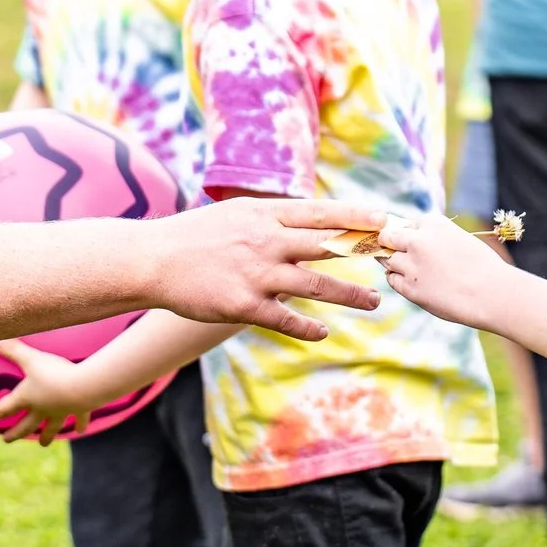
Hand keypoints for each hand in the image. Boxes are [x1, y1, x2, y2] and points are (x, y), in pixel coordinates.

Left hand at [0, 339, 100, 443]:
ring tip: (43, 444)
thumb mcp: (30, 358)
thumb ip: (11, 349)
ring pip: (51, 426)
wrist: (83, 386)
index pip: (5, 407)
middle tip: (6, 440)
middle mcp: (42, 408)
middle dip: (16, 432)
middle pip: (26, 424)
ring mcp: (61, 411)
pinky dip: (79, 424)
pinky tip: (80, 431)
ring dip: (46, 435)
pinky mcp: (79, 409)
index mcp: (27, 397)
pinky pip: (78, 418)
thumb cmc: (53, 372)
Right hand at [147, 198, 385, 340]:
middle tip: (394, 259)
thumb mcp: (236, 213)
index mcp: (265, 215)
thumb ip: (272, 218)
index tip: (386, 219)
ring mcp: (257, 274)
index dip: (356, 217)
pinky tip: (323, 333)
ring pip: (317, 285)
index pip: (321, 213)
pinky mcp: (244, 305)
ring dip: (350, 295)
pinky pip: (287, 319)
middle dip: (365, 253)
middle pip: (328, 246)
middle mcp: (266, 241)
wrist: (153, 260)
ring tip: (373, 301)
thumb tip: (307, 221)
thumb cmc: (195, 236)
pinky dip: (309, 328)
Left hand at [376, 214, 516, 329]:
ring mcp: (411, 264)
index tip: (418, 246)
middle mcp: (418, 240)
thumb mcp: (459, 238)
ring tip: (413, 272)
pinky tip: (414, 283)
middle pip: (388, 237)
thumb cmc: (483, 267)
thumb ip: (436, 237)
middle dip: (391, 244)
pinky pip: (392, 279)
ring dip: (395, 264)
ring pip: (387, 259)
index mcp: (433, 223)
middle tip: (404, 256)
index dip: (410, 235)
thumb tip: (415, 242)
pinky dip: (398, 280)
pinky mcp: (410, 287)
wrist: (492, 293)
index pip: (407, 223)